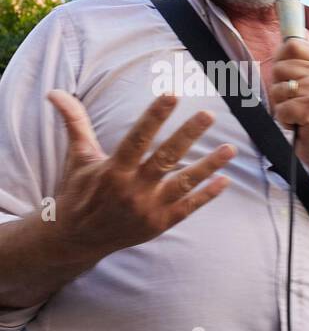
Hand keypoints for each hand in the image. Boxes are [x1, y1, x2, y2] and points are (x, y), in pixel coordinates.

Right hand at [46, 90, 234, 260]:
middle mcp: (133, 189)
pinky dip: (207, 195)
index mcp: (113, 170)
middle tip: (209, 114)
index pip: (138, 138)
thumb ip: (75, 123)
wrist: (78, 238)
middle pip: (166, 158)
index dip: (155, 116)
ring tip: (231, 149)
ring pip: (184, 183)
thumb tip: (55, 92)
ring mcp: (149, 208)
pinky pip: (189, 207)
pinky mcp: (161, 223)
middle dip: (188, 135)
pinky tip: (225, 179)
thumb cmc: (80, 191)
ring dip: (209, 166)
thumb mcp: (78, 157)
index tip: (172, 94)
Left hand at [265, 38, 308, 189]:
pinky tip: (300, 126)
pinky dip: (285, 122)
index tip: (290, 80)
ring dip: (282, 107)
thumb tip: (290, 38)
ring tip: (300, 116)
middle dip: (280, 89)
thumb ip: (303, 65)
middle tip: (298, 104)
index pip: (291, 45)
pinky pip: (280, 109)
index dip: (281, 61)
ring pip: (277, 89)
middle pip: (279, 66)